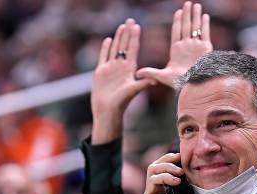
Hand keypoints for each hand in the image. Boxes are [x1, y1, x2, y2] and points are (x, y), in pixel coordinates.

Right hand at [91, 18, 154, 144]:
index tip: (137, 27)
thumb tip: (155, 80)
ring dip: (117, 38)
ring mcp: (111, 68)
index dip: (134, 38)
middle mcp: (121, 67)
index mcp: (129, 69)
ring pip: (114, 49)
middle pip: (124, 46)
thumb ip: (142, 84)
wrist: (107, 110)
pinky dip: (105, 48)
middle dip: (127, 33)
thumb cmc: (121, 103)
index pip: (132, 49)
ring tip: (121, 26)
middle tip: (130, 20)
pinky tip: (107, 40)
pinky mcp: (101, 71)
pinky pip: (103, 56)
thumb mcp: (133, 91)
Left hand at [136, 1, 212, 87]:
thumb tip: (137, 73)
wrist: (194, 87)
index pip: (177, 32)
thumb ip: (150, 72)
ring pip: (196, 28)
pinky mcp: (206, 49)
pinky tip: (205, 16)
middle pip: (187, 26)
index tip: (178, 12)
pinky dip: (205, 25)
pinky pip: (205, 34)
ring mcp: (197, 47)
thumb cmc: (178, 84)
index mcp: (177, 50)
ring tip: (196, 5)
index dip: (177, 21)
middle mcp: (187, 46)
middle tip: (188, 3)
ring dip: (196, 16)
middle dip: (187, 14)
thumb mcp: (162, 76)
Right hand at [140, 153, 201, 193]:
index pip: (169, 168)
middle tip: (182, 158)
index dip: (177, 161)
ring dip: (167, 165)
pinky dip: (164, 177)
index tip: (190, 159)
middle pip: (158, 163)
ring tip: (179, 172)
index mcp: (169, 190)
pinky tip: (176, 181)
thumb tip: (201, 180)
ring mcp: (152, 193)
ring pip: (153, 168)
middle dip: (170, 157)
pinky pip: (152, 181)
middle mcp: (159, 190)